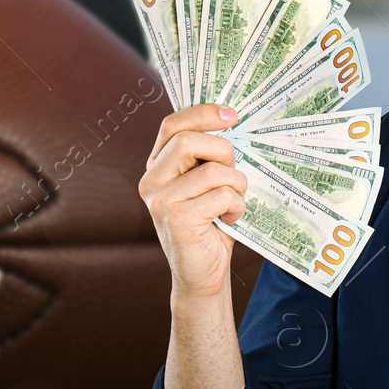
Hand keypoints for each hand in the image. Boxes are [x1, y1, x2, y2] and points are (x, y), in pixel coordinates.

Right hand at [139, 104, 248, 299]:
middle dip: (225, 153)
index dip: (203, 114)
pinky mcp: (176, 219)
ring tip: (234, 202)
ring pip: (211, 171)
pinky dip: (236, 205)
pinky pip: (220, 196)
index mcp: (158, 166)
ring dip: (236, 185)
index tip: (232, 115)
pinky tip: (230, 218)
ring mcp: (160, 201)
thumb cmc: (212, 225)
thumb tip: (232, 122)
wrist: (204, 274)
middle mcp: (152, 180)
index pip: (173, 125)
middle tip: (234, 176)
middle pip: (190, 141)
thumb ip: (209, 158)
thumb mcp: (208, 185)